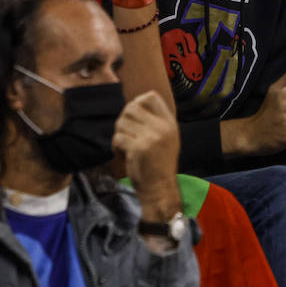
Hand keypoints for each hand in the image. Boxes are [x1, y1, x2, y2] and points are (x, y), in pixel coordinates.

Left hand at [112, 91, 181, 216]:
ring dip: (118, 134)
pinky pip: (118, 138)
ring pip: (122, 122)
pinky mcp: (138, 148)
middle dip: (123, 119)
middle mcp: (162, 127)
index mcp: (169, 123)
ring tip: (124, 146)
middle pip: (132, 107)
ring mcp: (150, 137)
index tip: (134, 118)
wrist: (160, 189)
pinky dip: (115, 146)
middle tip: (125, 134)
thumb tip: (134, 103)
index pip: (151, 96)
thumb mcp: (166, 139)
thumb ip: (155, 121)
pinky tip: (122, 154)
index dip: (137, 102)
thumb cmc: (159, 165)